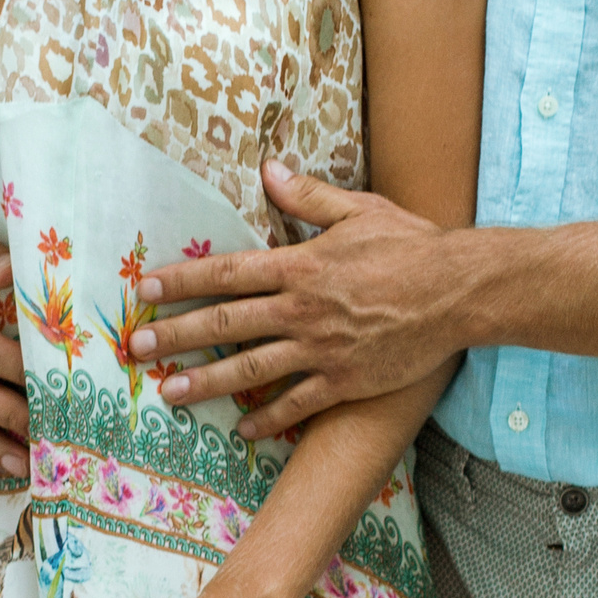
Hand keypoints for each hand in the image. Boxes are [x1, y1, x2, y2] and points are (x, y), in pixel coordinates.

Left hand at [128, 159, 455, 435]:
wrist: (461, 293)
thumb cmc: (413, 246)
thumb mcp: (361, 209)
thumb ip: (309, 197)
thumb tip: (269, 168)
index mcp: (302, 265)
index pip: (228, 273)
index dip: (184, 280)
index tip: (147, 289)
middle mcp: (303, 309)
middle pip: (227, 324)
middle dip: (177, 335)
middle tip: (137, 347)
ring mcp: (322, 350)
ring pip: (251, 370)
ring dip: (206, 382)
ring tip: (169, 393)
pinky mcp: (345, 381)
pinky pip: (296, 405)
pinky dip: (267, 419)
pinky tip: (241, 429)